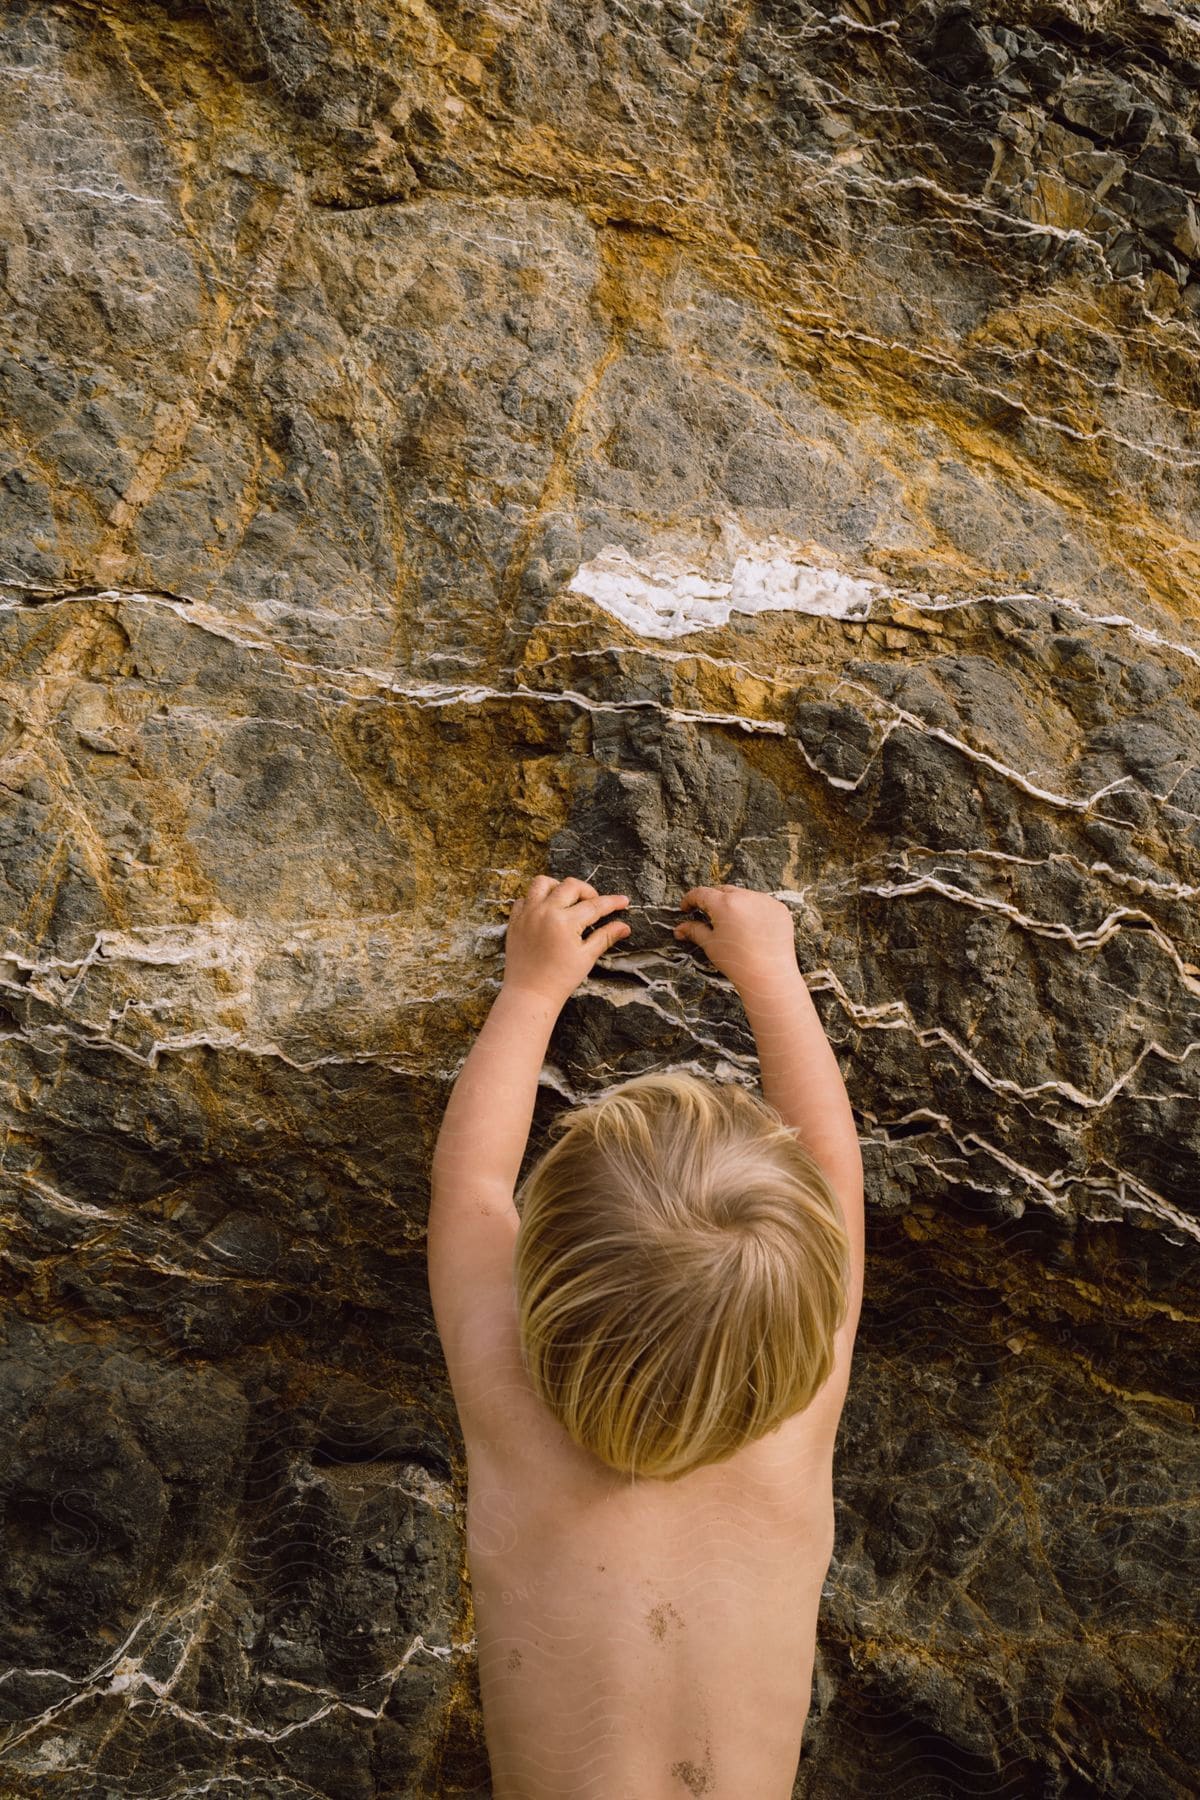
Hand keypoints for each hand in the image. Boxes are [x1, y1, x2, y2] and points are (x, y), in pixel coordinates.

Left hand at [503, 876, 630, 1006]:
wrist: (530, 994)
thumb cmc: (560, 980)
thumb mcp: (586, 957)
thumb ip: (605, 937)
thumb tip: (624, 927)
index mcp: (565, 922)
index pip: (594, 905)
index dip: (612, 902)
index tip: (623, 901)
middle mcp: (544, 912)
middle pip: (570, 886)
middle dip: (587, 891)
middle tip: (594, 904)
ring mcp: (527, 914)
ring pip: (542, 883)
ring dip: (558, 887)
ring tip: (567, 900)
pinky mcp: (515, 921)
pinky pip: (524, 899)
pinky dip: (536, 899)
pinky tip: (546, 911)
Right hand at [673, 884, 797, 997]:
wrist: (769, 976)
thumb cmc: (737, 962)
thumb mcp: (711, 945)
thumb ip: (694, 931)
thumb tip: (679, 928)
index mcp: (725, 904)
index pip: (701, 893)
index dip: (690, 899)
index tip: (686, 908)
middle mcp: (746, 897)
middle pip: (723, 891)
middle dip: (712, 900)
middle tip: (706, 914)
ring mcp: (765, 901)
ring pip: (743, 895)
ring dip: (733, 904)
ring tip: (731, 923)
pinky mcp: (780, 909)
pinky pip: (761, 903)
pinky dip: (753, 910)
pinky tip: (750, 928)